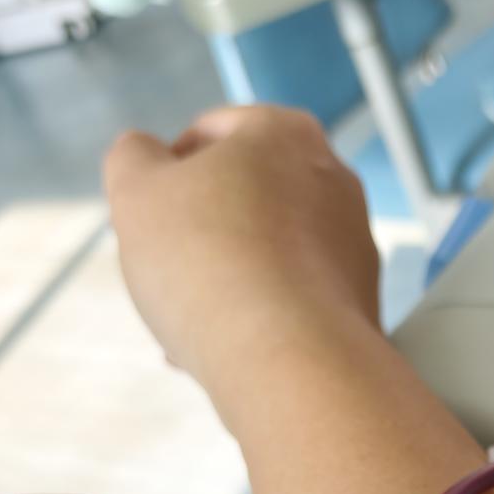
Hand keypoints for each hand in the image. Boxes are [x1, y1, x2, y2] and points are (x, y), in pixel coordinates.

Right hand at [105, 106, 379, 414]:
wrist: (287, 360)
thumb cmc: (208, 262)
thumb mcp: (137, 191)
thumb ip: (132, 158)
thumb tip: (141, 154)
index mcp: (285, 132)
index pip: (211, 133)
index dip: (166, 173)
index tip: (148, 216)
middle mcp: (335, 179)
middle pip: (243, 198)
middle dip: (198, 234)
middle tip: (164, 271)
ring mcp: (355, 244)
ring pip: (267, 255)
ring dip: (223, 281)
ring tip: (187, 321)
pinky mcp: (361, 305)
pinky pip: (293, 301)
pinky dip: (258, 318)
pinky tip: (221, 349)